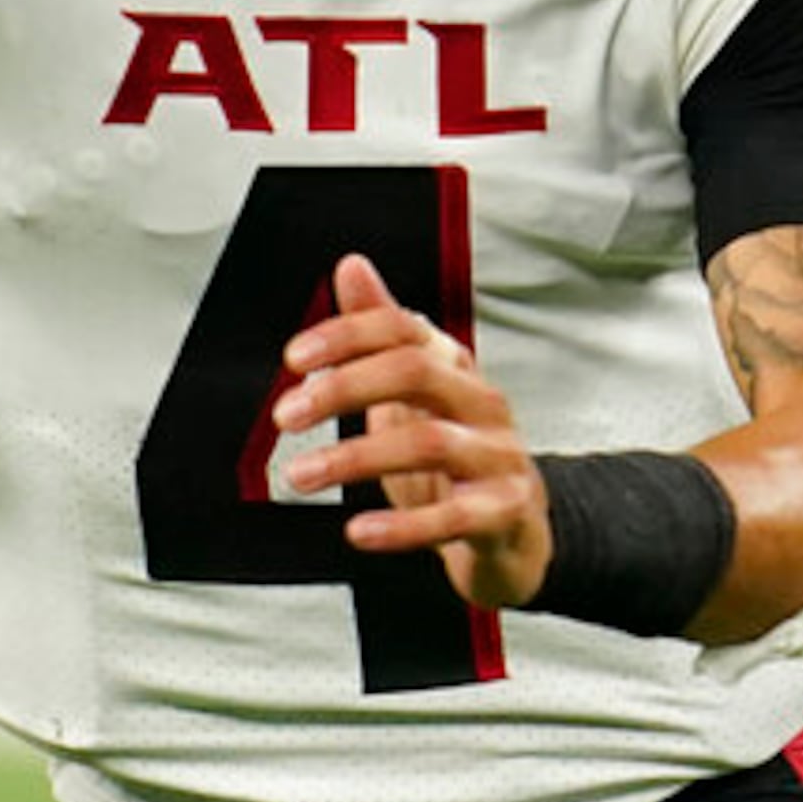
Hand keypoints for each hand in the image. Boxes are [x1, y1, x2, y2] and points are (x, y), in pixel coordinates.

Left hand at [276, 252, 551, 608]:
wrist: (516, 535)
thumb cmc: (456, 460)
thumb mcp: (414, 397)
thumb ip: (379, 335)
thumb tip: (351, 266)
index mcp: (455, 369)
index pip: (403, 330)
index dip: (348, 335)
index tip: (295, 359)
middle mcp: (481, 402)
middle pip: (415, 372)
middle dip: (344, 388)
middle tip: (286, 416)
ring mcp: (499, 456)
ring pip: (429, 442)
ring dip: (355, 458)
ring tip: (301, 474)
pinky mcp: (506, 511)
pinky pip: (455, 517)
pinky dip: (404, 525)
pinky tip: (360, 531)